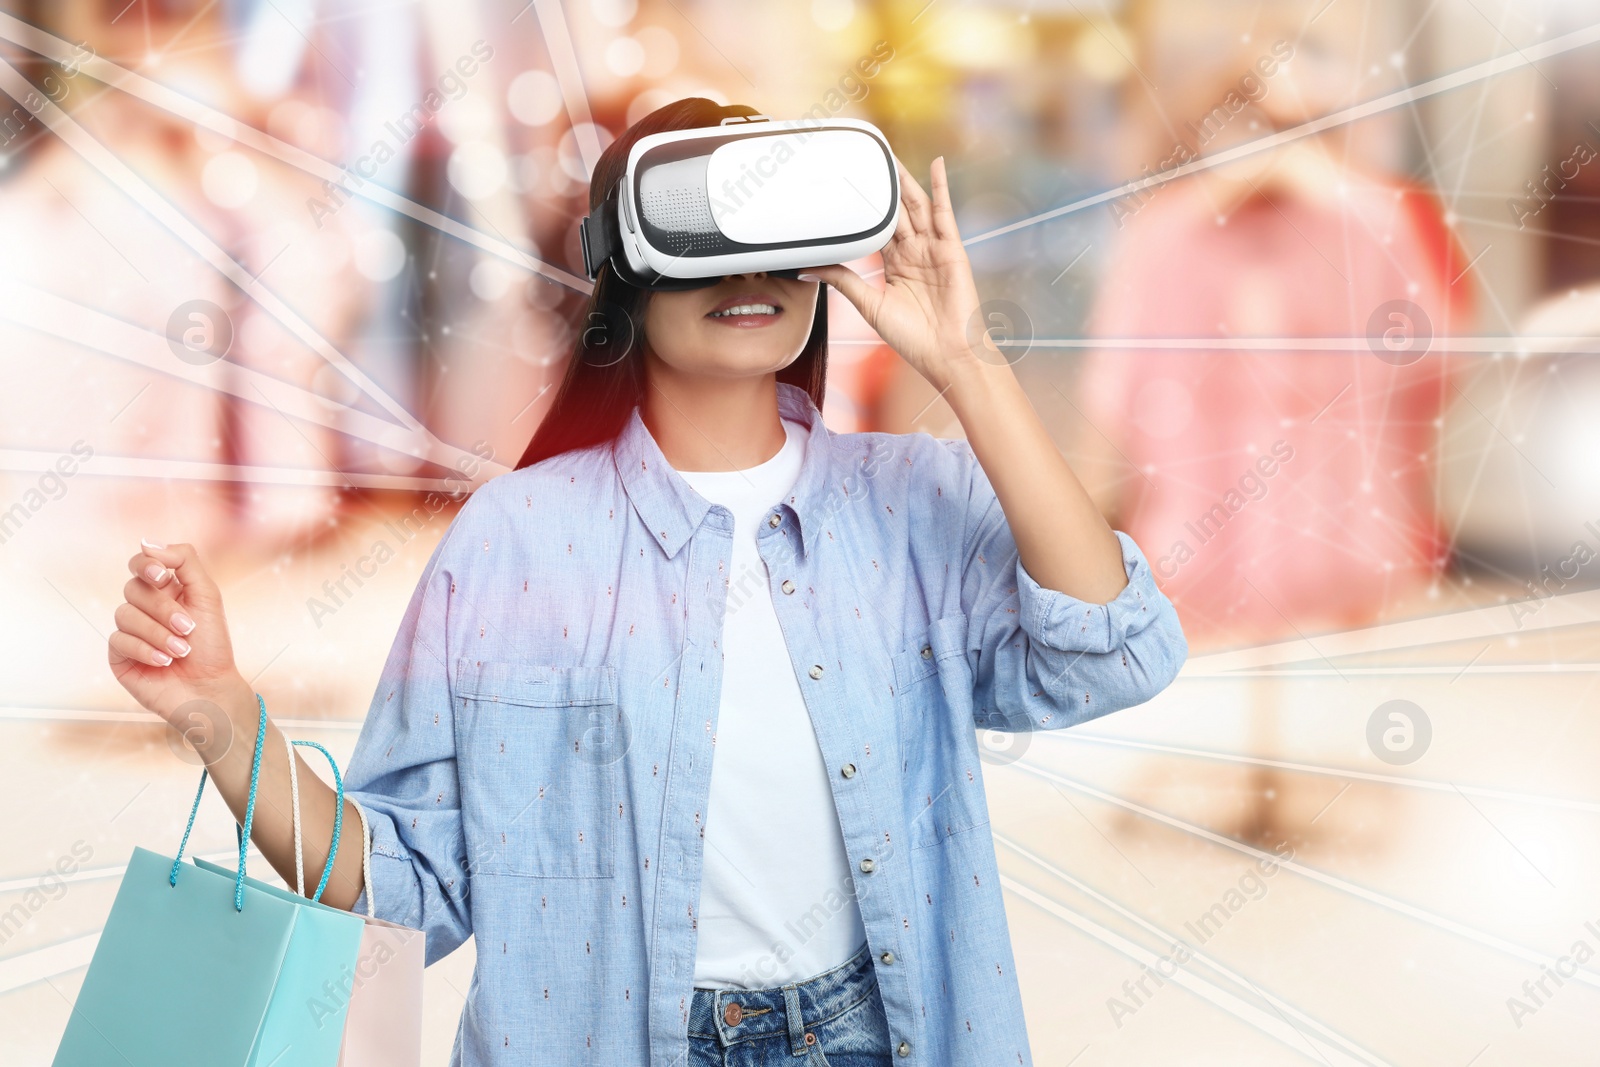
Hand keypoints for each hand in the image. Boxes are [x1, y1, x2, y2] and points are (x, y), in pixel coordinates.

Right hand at [109, 539, 246, 730]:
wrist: (210, 690)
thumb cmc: (213, 646)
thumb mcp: (207, 596)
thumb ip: (184, 562)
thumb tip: (146, 542)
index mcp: (166, 590)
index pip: (142, 563)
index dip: (146, 564)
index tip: (162, 576)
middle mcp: (144, 608)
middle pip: (134, 588)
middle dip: (164, 608)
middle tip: (189, 628)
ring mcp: (129, 631)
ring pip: (125, 614)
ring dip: (158, 633)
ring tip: (182, 650)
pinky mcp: (119, 655)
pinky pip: (118, 640)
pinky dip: (146, 650)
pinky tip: (165, 661)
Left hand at [801, 156, 1001, 392]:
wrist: (946, 354)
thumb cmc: (913, 338)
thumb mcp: (868, 304)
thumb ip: (842, 280)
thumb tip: (807, 267)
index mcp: (896, 266)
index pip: (876, 228)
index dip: (864, 208)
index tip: (848, 187)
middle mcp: (915, 253)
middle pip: (896, 212)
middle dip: (882, 186)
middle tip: (866, 158)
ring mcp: (934, 249)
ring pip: (916, 207)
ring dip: (904, 180)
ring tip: (889, 155)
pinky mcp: (951, 249)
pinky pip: (944, 212)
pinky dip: (941, 187)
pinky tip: (935, 164)